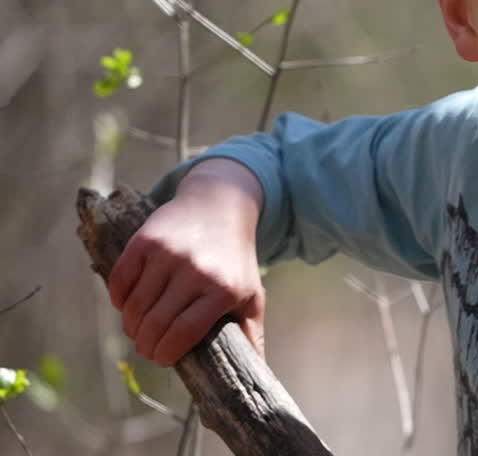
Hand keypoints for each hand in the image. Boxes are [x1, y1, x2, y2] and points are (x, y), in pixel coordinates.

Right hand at [107, 159, 265, 366]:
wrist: (220, 204)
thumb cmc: (235, 259)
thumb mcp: (251, 293)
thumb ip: (252, 333)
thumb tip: (258, 373)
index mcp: (224, 289)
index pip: (183, 334)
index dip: (166, 353)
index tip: (163, 359)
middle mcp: (196, 271)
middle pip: (155, 324)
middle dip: (146, 345)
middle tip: (147, 349)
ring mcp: (169, 254)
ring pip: (134, 307)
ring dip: (131, 326)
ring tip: (138, 330)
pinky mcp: (145, 241)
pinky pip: (120, 282)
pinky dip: (119, 300)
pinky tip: (127, 306)